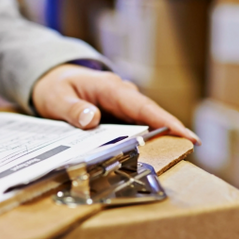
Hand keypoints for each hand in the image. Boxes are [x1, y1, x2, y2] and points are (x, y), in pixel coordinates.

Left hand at [32, 64, 200, 143]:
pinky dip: (140, 141)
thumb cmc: (55, 87)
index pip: (141, 106)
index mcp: (109, 87)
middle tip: (188, 152)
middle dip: (171, 133)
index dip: (165, 121)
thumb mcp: (56, 98)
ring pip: (144, 123)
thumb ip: (72, 109)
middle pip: (150, 116)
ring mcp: (121, 106)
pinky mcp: (117, 116)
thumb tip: (92, 119)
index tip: (187, 135)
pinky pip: (133, 129)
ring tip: (174, 158)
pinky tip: (147, 157)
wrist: (50, 80)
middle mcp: (121, 95)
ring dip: (158, 139)